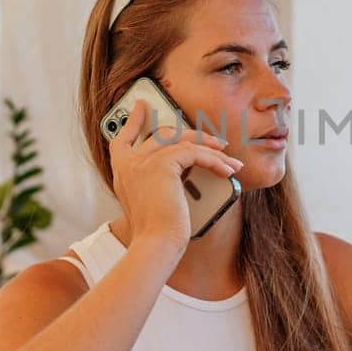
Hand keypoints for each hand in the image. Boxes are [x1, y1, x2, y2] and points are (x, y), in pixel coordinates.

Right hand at [107, 99, 241, 253]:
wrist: (156, 244)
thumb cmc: (157, 232)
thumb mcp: (154, 201)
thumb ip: (160, 180)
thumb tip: (187, 168)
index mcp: (122, 173)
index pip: (123, 139)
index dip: (133, 121)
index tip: (141, 106)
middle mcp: (128, 163)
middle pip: (162, 135)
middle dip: (192, 133)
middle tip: (214, 140)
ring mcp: (143, 161)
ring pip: (183, 142)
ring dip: (211, 150)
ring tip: (230, 160)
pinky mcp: (162, 164)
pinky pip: (194, 152)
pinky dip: (215, 160)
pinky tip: (228, 170)